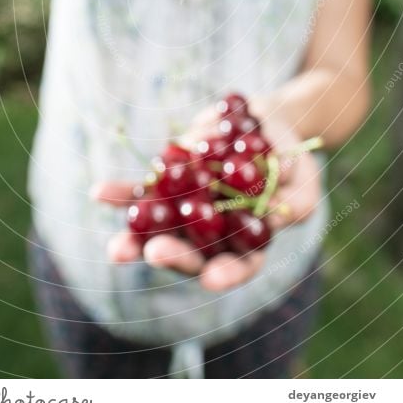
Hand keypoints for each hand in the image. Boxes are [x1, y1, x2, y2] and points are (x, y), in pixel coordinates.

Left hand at [91, 112, 321, 291]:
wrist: (261, 124)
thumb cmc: (289, 154)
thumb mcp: (303, 174)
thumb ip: (296, 193)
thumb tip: (278, 198)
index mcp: (248, 240)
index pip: (240, 265)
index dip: (227, 273)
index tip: (211, 278)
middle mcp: (213, 233)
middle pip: (193, 253)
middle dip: (173, 255)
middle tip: (155, 253)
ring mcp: (188, 210)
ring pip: (160, 230)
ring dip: (135, 240)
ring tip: (116, 250)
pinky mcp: (170, 184)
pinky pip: (143, 192)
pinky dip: (122, 194)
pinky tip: (99, 193)